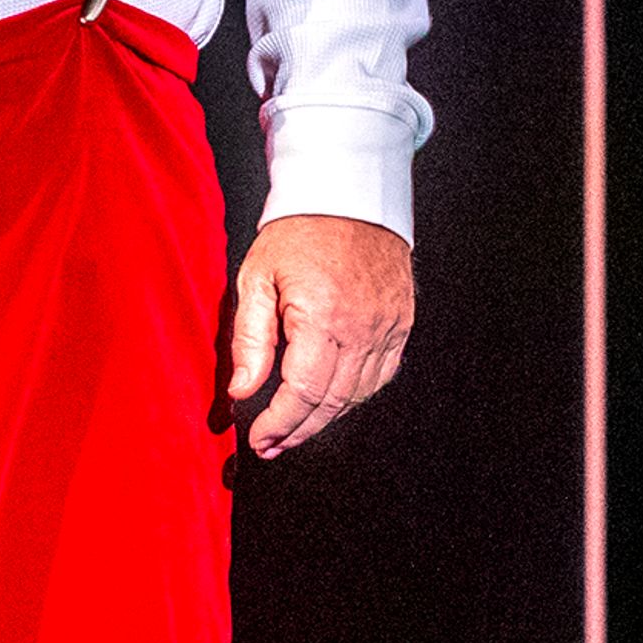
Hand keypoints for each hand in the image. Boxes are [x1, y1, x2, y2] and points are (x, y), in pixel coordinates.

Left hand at [226, 212, 414, 458]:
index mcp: (323, 317)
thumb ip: (250, 338)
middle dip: (298, 431)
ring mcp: (388, 326)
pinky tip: (332, 402)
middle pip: (332, 402)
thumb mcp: (257, 277)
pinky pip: (381, 375)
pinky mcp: (401, 322)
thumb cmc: (298, 233)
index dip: (279, 424)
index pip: (303, 392)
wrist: (350, 196)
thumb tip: (242, 391)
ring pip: (358, 394)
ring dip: (325, 420)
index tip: (259, 439)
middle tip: (272, 446)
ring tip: (296, 431)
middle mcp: (362, 327)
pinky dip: (356, 396)